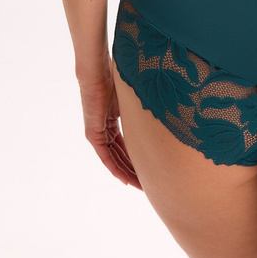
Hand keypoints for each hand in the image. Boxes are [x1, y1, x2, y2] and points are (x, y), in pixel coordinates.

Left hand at [79, 69, 142, 189]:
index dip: (135, 158)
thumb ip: (140, 108)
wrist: (97, 72)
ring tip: (139, 185)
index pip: (124, 145)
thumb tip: (163, 104)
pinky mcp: (93, 134)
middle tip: (146, 183)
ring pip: (113, 159)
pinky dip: (115, 169)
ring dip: (126, 173)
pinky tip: (125, 179)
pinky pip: (105, 157)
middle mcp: (103, 129)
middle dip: (133, 170)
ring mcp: (97, 133)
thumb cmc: (114, 77)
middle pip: (119, 155)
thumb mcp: (131, 98)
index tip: (147, 169)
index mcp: (111, 121)